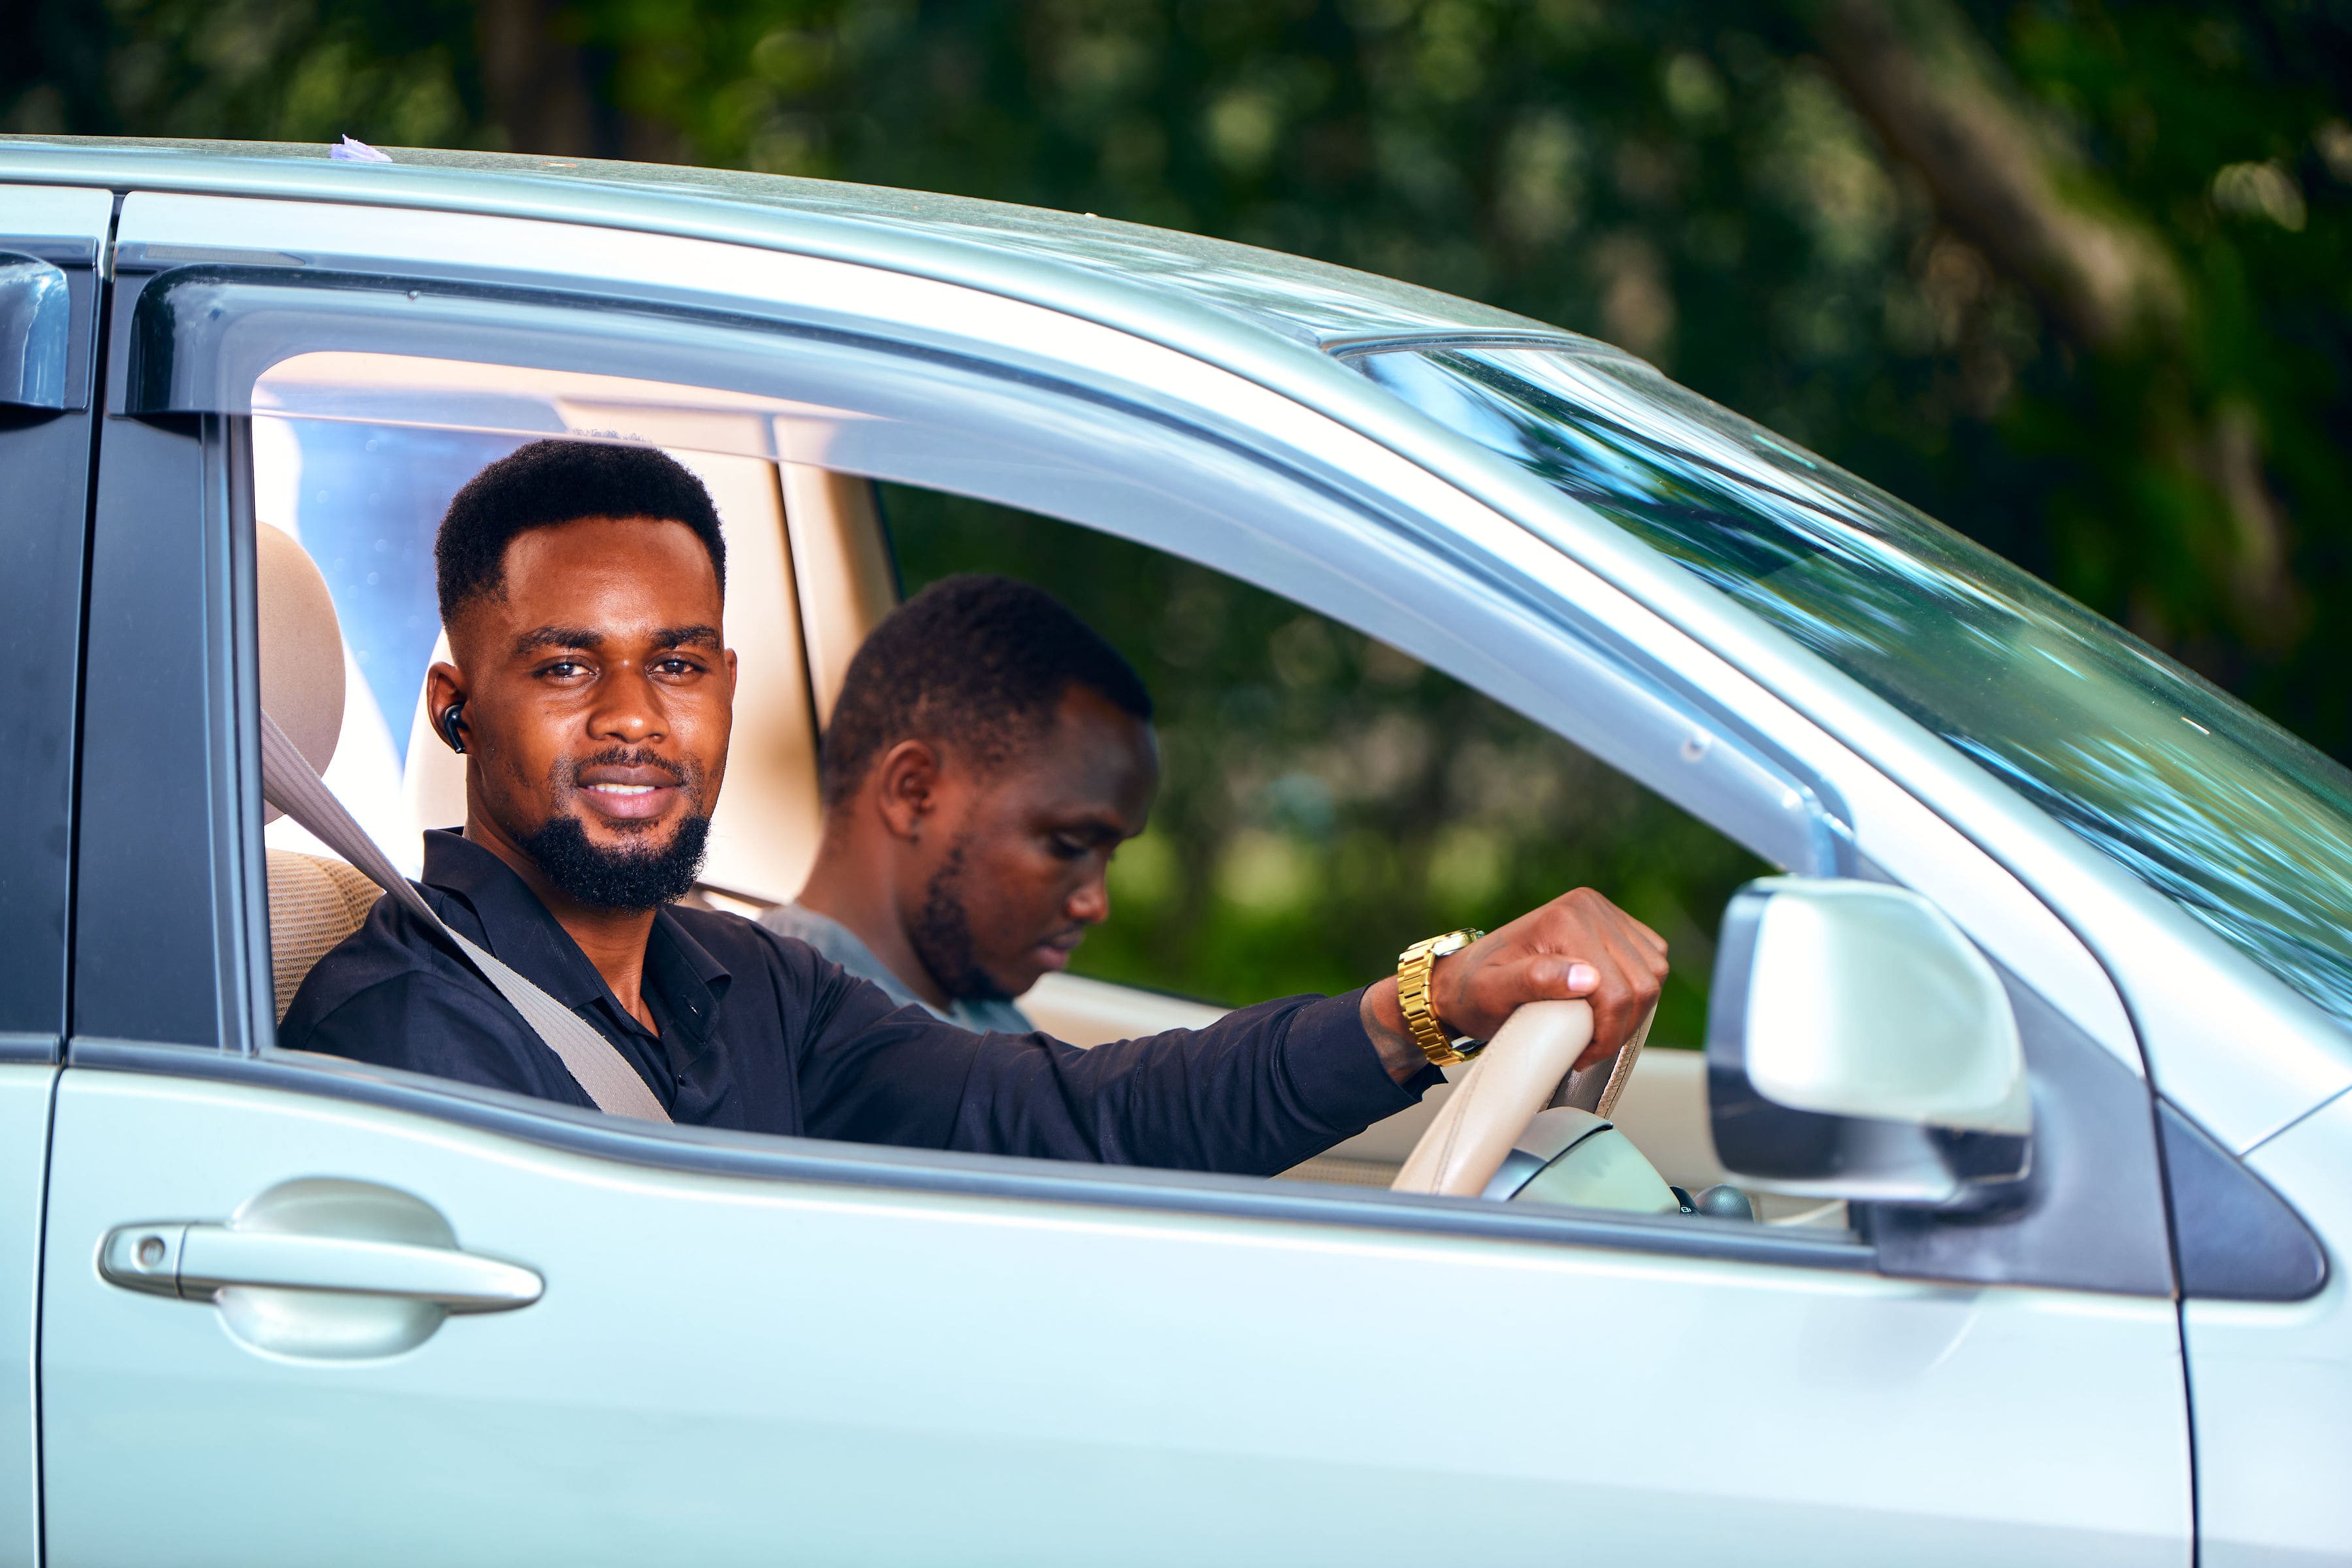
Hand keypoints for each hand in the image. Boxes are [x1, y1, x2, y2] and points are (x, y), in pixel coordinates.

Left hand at [1363, 889, 1667, 1081]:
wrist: (1465, 978)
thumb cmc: (1475, 990)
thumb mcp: (1494, 993)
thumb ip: (1535, 982)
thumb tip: (1588, 978)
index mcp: (1566, 918)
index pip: (1616, 989)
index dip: (1607, 1033)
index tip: (1582, 1056)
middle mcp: (1590, 907)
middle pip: (1642, 983)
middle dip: (1621, 1027)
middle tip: (1589, 1049)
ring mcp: (1605, 912)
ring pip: (1654, 973)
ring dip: (1632, 1012)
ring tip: (1596, 1031)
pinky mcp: (1616, 925)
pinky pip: (1652, 963)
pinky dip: (1638, 992)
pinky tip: (1607, 1007)